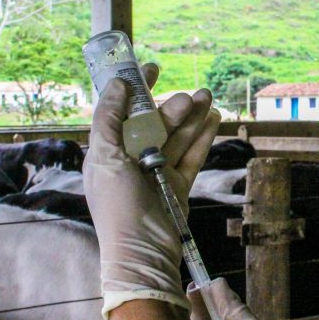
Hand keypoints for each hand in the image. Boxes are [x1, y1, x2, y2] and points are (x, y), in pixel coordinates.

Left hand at [84, 74, 219, 318]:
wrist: (143, 251)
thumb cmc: (118, 205)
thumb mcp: (104, 156)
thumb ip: (108, 118)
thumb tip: (116, 84)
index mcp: (108, 151)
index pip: (123, 111)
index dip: (137, 88)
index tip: (153, 69)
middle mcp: (131, 160)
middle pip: (154, 123)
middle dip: (172, 105)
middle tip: (191, 93)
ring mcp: (156, 173)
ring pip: (176, 137)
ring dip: (192, 117)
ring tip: (207, 98)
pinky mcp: (177, 185)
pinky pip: (191, 156)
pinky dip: (202, 138)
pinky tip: (214, 120)